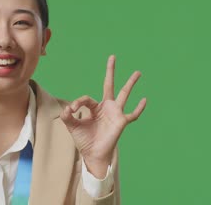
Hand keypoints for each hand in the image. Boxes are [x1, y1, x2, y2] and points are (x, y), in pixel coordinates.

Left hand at [60, 55, 146, 177]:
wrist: (93, 154)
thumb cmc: (84, 140)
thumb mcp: (72, 126)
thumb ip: (67, 116)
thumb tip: (66, 108)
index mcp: (94, 107)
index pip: (86, 98)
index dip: (77, 102)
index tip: (71, 111)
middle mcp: (106, 107)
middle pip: (109, 85)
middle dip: (110, 71)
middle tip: (112, 57)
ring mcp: (115, 113)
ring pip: (124, 94)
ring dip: (130, 83)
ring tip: (138, 72)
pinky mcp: (121, 122)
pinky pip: (132, 114)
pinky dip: (139, 108)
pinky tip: (144, 99)